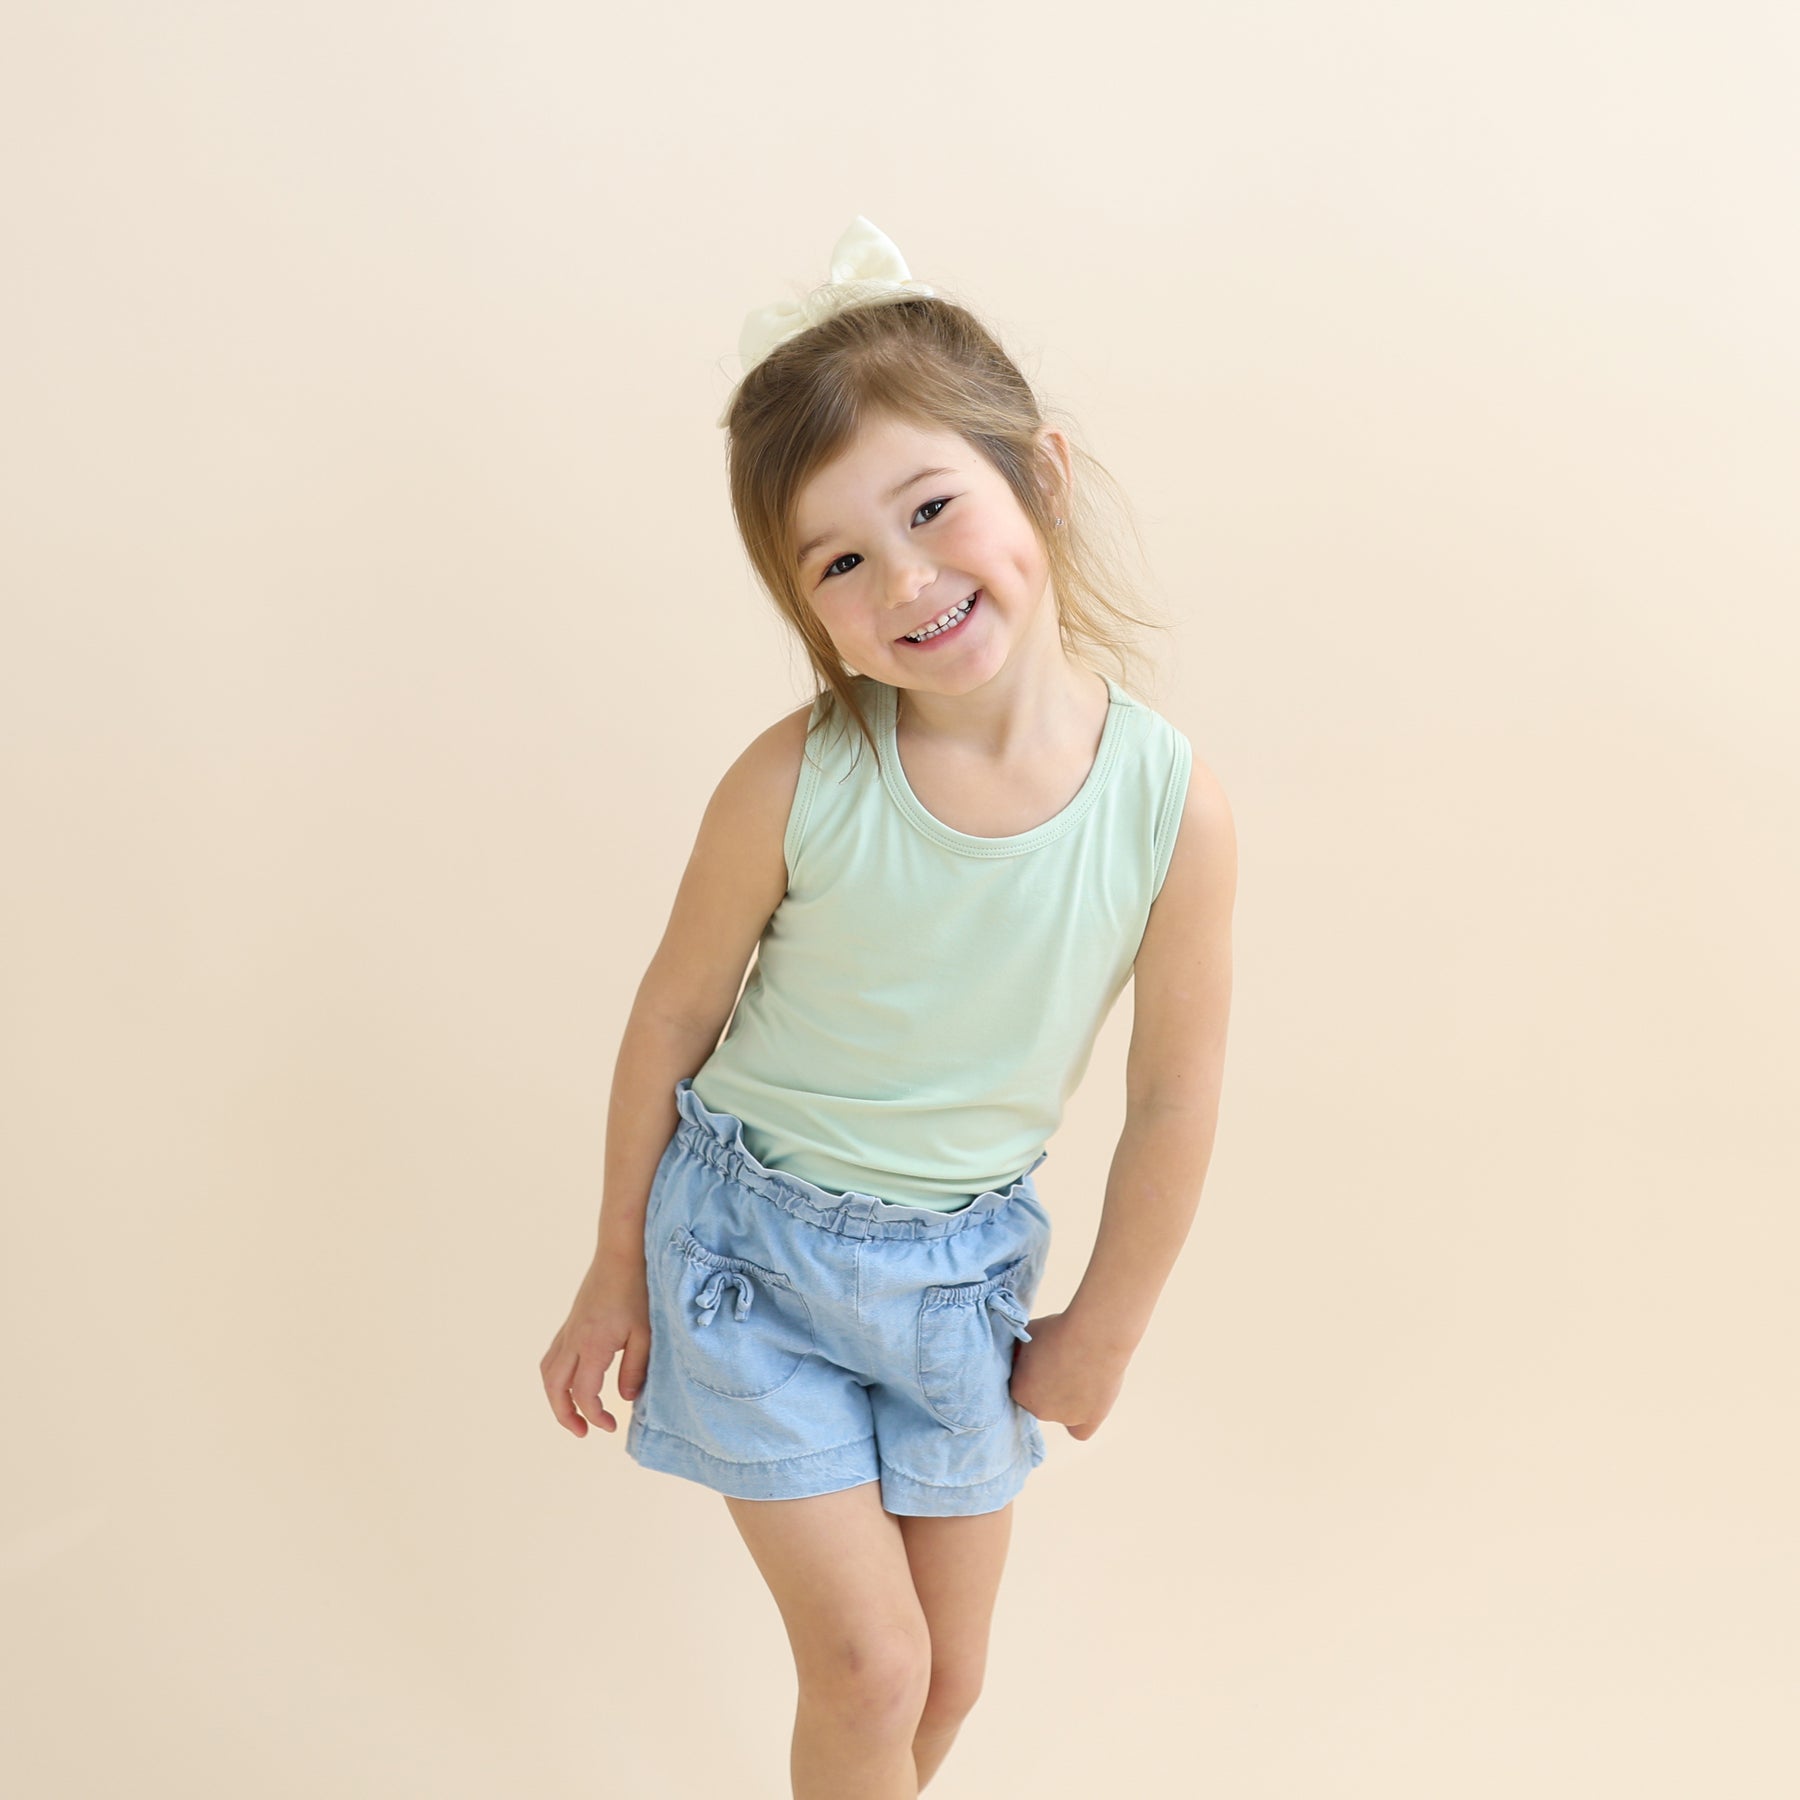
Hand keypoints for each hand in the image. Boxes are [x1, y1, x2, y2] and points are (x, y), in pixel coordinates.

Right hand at [541, 1254, 650, 1437]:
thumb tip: (625, 1399)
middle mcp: (573, 1339)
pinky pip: (553, 1356)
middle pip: (554, 1387)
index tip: (612, 1426)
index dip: (596, 1416)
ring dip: (556, 1397)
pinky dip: (557, 1377)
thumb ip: (636, 1369)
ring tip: (574, 1413)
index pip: (584, 1393)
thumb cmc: (639, 1289)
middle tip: (583, 1432)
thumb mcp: (646, 1333)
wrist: (622, 1252)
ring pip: (548, 1372)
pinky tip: (574, 1382)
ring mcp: (569, 1329)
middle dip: (564, 1414)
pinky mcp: (571, 1322)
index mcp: (593, 1345)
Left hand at [1006, 1309, 1128, 1440]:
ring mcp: (1065, 1417)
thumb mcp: (1027, 1335)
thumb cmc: (1058, 1329)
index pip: (1022, 1387)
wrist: (1092, 1334)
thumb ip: (1018, 1352)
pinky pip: (1080, 1432)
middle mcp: (1039, 1410)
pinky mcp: (1089, 1419)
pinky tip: (1087, 1404)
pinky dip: (1082, 1421)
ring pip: (1062, 1414)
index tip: (1046, 1359)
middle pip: (1042, 1403)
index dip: (1034, 1373)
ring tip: (1080, 1372)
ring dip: (1067, 1399)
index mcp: (1019, 1390)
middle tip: (1064, 1363)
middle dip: (1049, 1386)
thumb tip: (1017, 1356)